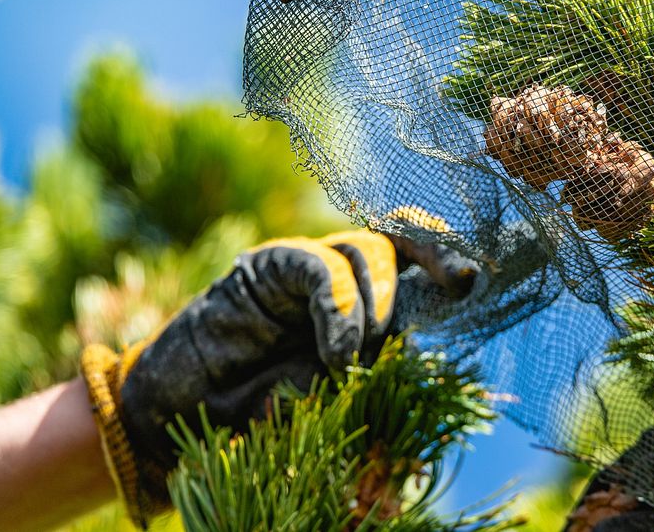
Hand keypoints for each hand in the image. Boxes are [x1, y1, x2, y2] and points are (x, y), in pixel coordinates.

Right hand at [80, 227, 476, 527]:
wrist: (178, 414)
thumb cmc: (259, 411)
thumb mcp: (332, 395)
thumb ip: (370, 368)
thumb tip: (419, 352)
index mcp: (364, 305)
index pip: (416, 267)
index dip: (448, 264)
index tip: (476, 282)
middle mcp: (341, 278)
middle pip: (403, 239)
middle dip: (439, 252)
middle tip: (462, 280)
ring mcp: (303, 268)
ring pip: (367, 247)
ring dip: (377, 300)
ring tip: (356, 355)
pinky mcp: (267, 267)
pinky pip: (318, 265)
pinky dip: (337, 304)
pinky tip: (334, 350)